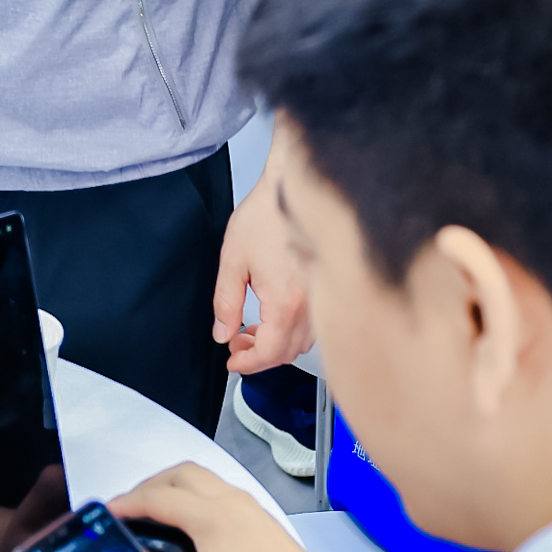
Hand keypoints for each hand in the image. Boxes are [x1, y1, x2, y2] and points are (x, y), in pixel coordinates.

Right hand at [112, 464, 448, 551]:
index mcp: (212, 517)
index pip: (156, 497)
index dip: (126, 503)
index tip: (108, 512)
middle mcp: (233, 503)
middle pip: (180, 473)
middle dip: (148, 486)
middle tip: (128, 507)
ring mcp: (252, 510)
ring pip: (204, 480)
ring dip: (174, 489)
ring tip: (156, 515)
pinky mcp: (264, 522)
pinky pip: (222, 493)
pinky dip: (197, 499)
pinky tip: (193, 529)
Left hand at [213, 184, 310, 373]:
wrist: (293, 188)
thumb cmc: (266, 215)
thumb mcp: (233, 260)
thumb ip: (226, 302)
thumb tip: (223, 332)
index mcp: (285, 303)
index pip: (269, 353)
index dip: (247, 363)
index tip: (233, 361)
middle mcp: (310, 307)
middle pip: (287, 353)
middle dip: (259, 356)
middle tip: (236, 344)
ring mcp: (323, 298)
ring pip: (303, 342)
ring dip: (277, 344)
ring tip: (252, 330)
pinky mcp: (328, 287)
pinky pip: (314, 326)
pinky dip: (293, 331)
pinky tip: (275, 318)